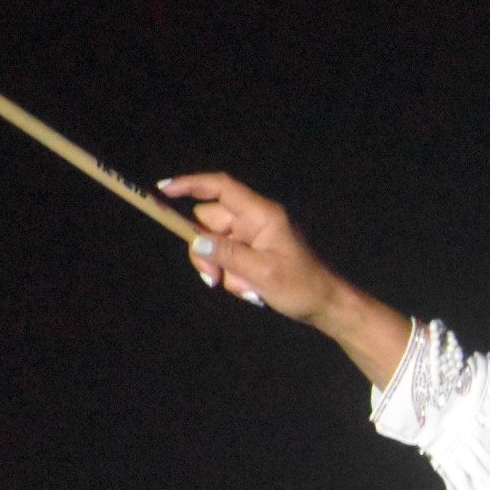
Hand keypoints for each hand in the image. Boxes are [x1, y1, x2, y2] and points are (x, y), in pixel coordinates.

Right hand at [157, 173, 413, 384]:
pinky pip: (227, 259)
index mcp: (262, 214)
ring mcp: (253, 237)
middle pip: (208, 222)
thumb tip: (196, 243)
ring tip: (245, 289)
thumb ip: (228, 256)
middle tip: (214, 280)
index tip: (164, 189)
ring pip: (214, 245)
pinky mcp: (252, 253)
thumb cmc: (301, 286)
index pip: (221, 188)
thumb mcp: (263, 273)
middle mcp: (255, 220)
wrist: (324, 305)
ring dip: (221, 269)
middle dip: (205, 251)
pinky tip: (251, 290)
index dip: (191, 184)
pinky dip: (232, 276)